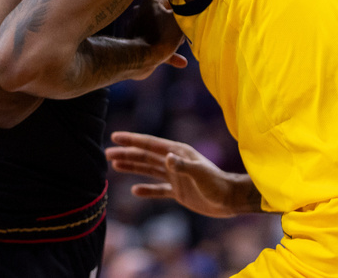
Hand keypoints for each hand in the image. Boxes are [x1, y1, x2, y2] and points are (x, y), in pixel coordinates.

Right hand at [106, 131, 257, 217]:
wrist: (230, 200)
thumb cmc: (217, 184)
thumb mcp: (200, 173)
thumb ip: (183, 165)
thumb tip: (166, 157)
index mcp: (177, 152)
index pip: (150, 144)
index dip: (132, 140)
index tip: (115, 137)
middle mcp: (174, 162)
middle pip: (145, 156)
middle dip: (127, 153)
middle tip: (107, 153)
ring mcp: (175, 176)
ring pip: (148, 169)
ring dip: (132, 167)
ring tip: (115, 165)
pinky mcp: (178, 191)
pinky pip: (158, 189)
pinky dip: (147, 189)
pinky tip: (135, 190)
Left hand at [126, 0, 187, 77]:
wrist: (142, 58)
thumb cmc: (162, 35)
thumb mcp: (179, 19)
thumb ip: (185, 11)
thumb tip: (190, 8)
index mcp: (150, 2)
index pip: (171, 1)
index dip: (181, 10)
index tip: (189, 19)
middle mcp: (140, 12)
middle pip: (164, 16)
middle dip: (176, 26)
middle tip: (184, 34)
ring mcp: (137, 28)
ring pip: (160, 31)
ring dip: (172, 39)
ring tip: (180, 45)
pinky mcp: (137, 43)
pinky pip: (155, 45)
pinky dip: (166, 52)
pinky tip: (181, 62)